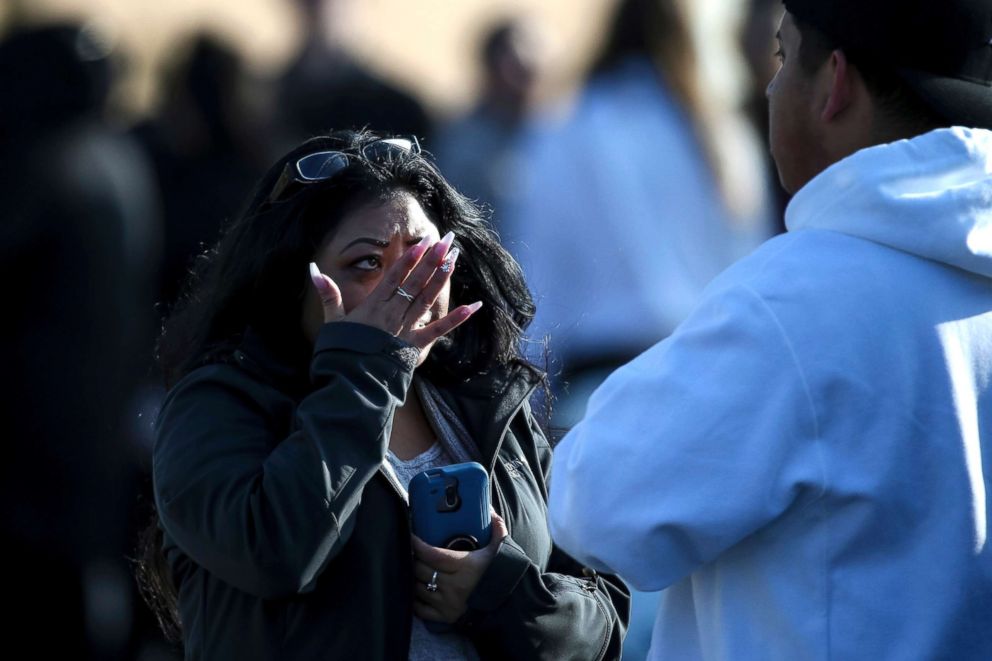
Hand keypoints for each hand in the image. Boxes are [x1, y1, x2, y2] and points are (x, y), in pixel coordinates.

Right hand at [309, 232, 481, 349]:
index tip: (423, 241)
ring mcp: (405, 329)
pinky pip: (438, 331)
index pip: (395, 276)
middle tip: (447, 240)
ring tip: (455, 259)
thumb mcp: (332, 321)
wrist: (350, 383)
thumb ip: (328, 294)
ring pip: (427, 299)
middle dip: (432, 259)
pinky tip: (473, 307)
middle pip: (416, 282)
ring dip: (442, 278)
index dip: (410, 257)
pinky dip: (456, 319)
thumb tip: (314, 268)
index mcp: (374, 305)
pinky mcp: (414, 346)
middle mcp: (393, 313)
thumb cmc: (340, 353)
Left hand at [411, 511, 508, 623]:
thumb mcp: (501, 548)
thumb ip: (496, 527)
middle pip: (421, 570)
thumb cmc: (501, 573)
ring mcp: (448, 603)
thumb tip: (489, 509)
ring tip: (411, 567)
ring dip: (412, 577)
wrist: (511, 603)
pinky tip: (414, 589)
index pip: (433, 554)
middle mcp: (454, 586)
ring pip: (418, 588)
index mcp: (465, 566)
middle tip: (410, 550)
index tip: (410, 535)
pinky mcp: (446, 617)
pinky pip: (421, 609)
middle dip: (412, 559)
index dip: (417, 545)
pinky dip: (414, 600)